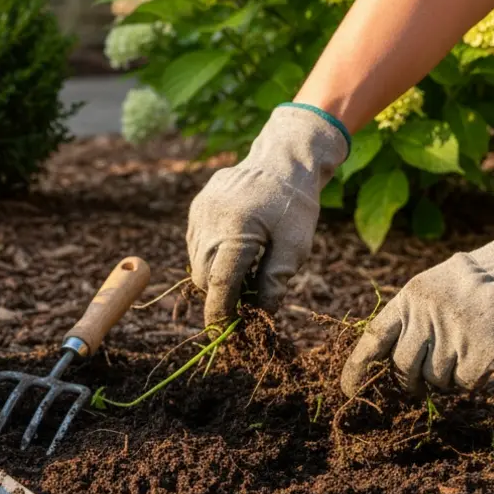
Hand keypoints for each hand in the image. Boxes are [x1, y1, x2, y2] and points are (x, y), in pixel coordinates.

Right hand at [187, 104, 349, 326]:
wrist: (283, 160)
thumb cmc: (295, 204)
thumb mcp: (296, 245)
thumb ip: (276, 280)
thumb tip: (261, 314)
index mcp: (236, 230)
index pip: (220, 284)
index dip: (220, 313)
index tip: (224, 333)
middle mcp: (210, 220)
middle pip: (204, 277)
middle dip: (221, 295)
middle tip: (246, 300)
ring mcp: (199, 213)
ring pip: (197, 263)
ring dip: (216, 276)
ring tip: (246, 270)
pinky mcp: (196, 208)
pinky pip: (196, 245)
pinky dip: (210, 257)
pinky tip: (235, 250)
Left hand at [340, 194, 493, 395]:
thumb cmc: (479, 281)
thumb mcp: (435, 287)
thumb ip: (413, 317)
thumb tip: (390, 362)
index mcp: (411, 297)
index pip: (374, 337)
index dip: (357, 368)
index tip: (348, 390)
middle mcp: (428, 314)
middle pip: (402, 367)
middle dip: (409, 381)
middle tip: (422, 381)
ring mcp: (455, 332)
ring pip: (434, 379)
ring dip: (445, 379)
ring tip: (462, 359)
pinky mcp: (483, 349)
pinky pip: (464, 383)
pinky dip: (471, 380)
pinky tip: (483, 361)